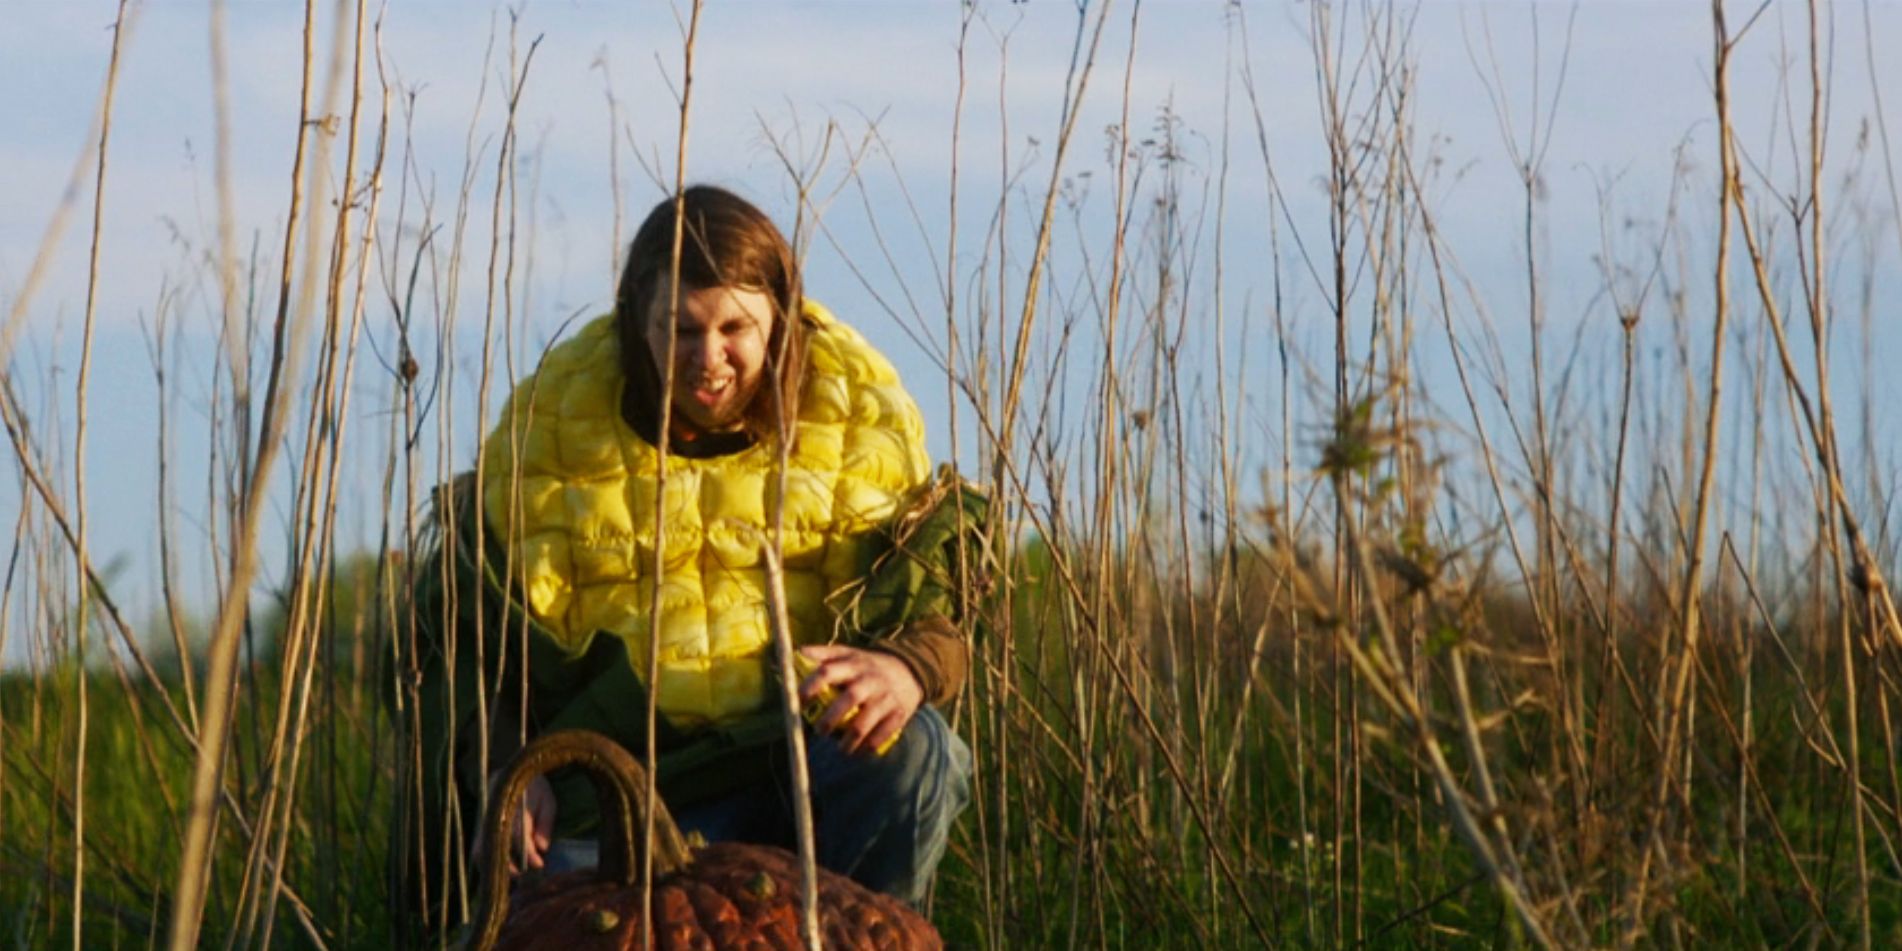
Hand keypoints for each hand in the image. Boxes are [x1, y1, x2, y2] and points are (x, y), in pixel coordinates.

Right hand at [474, 772, 556, 875]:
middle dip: (510, 864)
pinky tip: (498, 868)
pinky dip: (485, 861)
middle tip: (523, 874)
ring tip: (512, 873)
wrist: (508, 767)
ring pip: (481, 849)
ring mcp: (484, 821)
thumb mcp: (547, 799)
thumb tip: (543, 848)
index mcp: (514, 806)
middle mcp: (495, 815)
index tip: (539, 864)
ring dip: (495, 865)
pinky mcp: (478, 825)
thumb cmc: (532, 786)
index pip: (518, 834)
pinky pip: (477, 847)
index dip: (528, 852)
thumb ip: (545, 822)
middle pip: (497, 845)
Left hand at [796, 644, 923, 755]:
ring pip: (864, 723)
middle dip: (830, 719)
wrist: (910, 670)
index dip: (810, 687)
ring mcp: (885, 698)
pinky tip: (859, 751)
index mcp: (853, 664)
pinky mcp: (898, 714)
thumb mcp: (848, 653)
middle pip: (848, 699)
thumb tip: (796, 653)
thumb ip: (823, 654)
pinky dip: (868, 747)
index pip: (827, 672)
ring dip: (848, 741)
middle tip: (819, 731)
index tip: (798, 703)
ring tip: (840, 749)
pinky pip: (881, 735)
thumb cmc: (868, 665)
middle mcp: (869, 681)